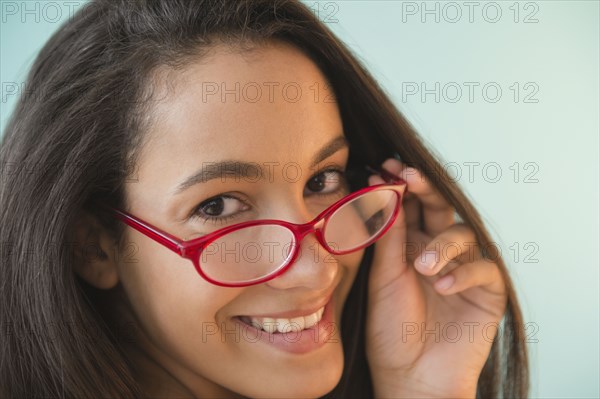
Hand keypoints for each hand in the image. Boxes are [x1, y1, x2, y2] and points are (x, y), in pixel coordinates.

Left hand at [365, 158, 507, 397]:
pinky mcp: (487, 292)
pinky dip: (464, 273)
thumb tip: (384, 191)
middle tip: (410, 178)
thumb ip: (388, 237)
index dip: (401, 185)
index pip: (410, 207)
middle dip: (426, 190)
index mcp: (409, 247)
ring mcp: (463, 270)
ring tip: (423, 268)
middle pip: (440, 209)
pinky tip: (443, 284)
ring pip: (463, 234)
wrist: (410, 376)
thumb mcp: (382, 278)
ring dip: (443, 244)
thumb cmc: (390, 330)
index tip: (387, 166)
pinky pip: (485, 268)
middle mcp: (437, 252)